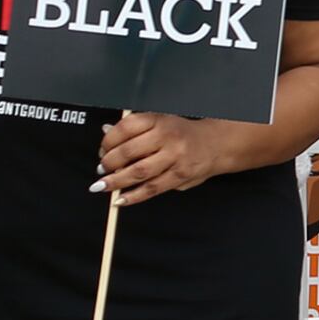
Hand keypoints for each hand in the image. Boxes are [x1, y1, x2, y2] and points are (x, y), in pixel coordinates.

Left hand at [96, 110, 242, 205]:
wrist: (217, 144)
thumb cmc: (183, 134)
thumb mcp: (161, 123)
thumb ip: (134, 129)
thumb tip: (107, 132)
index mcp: (160, 120)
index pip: (126, 127)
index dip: (108, 141)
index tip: (102, 150)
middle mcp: (167, 137)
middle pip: (129, 151)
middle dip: (109, 163)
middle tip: (102, 169)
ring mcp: (175, 157)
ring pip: (138, 172)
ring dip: (116, 181)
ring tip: (103, 186)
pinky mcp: (180, 175)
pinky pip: (152, 188)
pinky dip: (134, 196)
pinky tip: (121, 199)